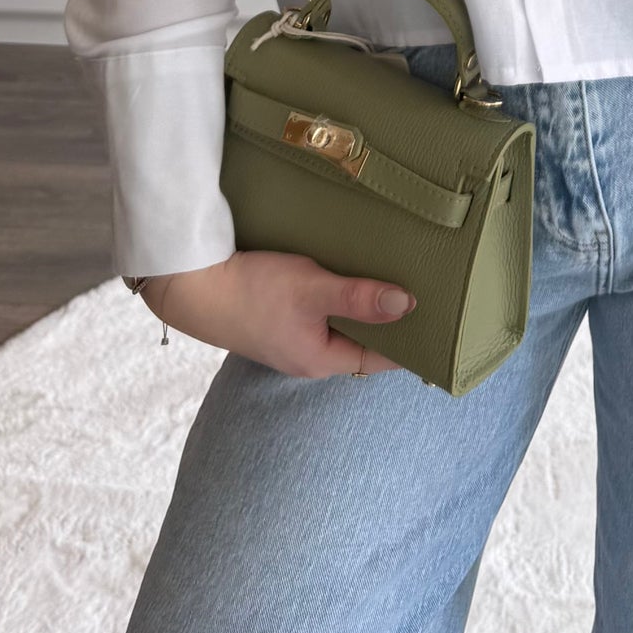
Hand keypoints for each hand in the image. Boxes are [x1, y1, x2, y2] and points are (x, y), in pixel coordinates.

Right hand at [143, 249, 417, 378]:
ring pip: (340, 326)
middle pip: (361, 342)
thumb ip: (359, 298)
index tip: (441, 324)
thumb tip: (409, 304)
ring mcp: (290, 339)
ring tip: (394, 277)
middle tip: (425, 291)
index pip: (380, 358)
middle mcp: (308, 356)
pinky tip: (347, 273)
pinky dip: (338, 297)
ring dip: (362, 307)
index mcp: (321, 359)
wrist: (191, 286)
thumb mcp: (312, 289)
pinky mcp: (276, 319)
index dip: (410, 342)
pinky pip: (319, 313)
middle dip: (390, 321)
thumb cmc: (252, 290)